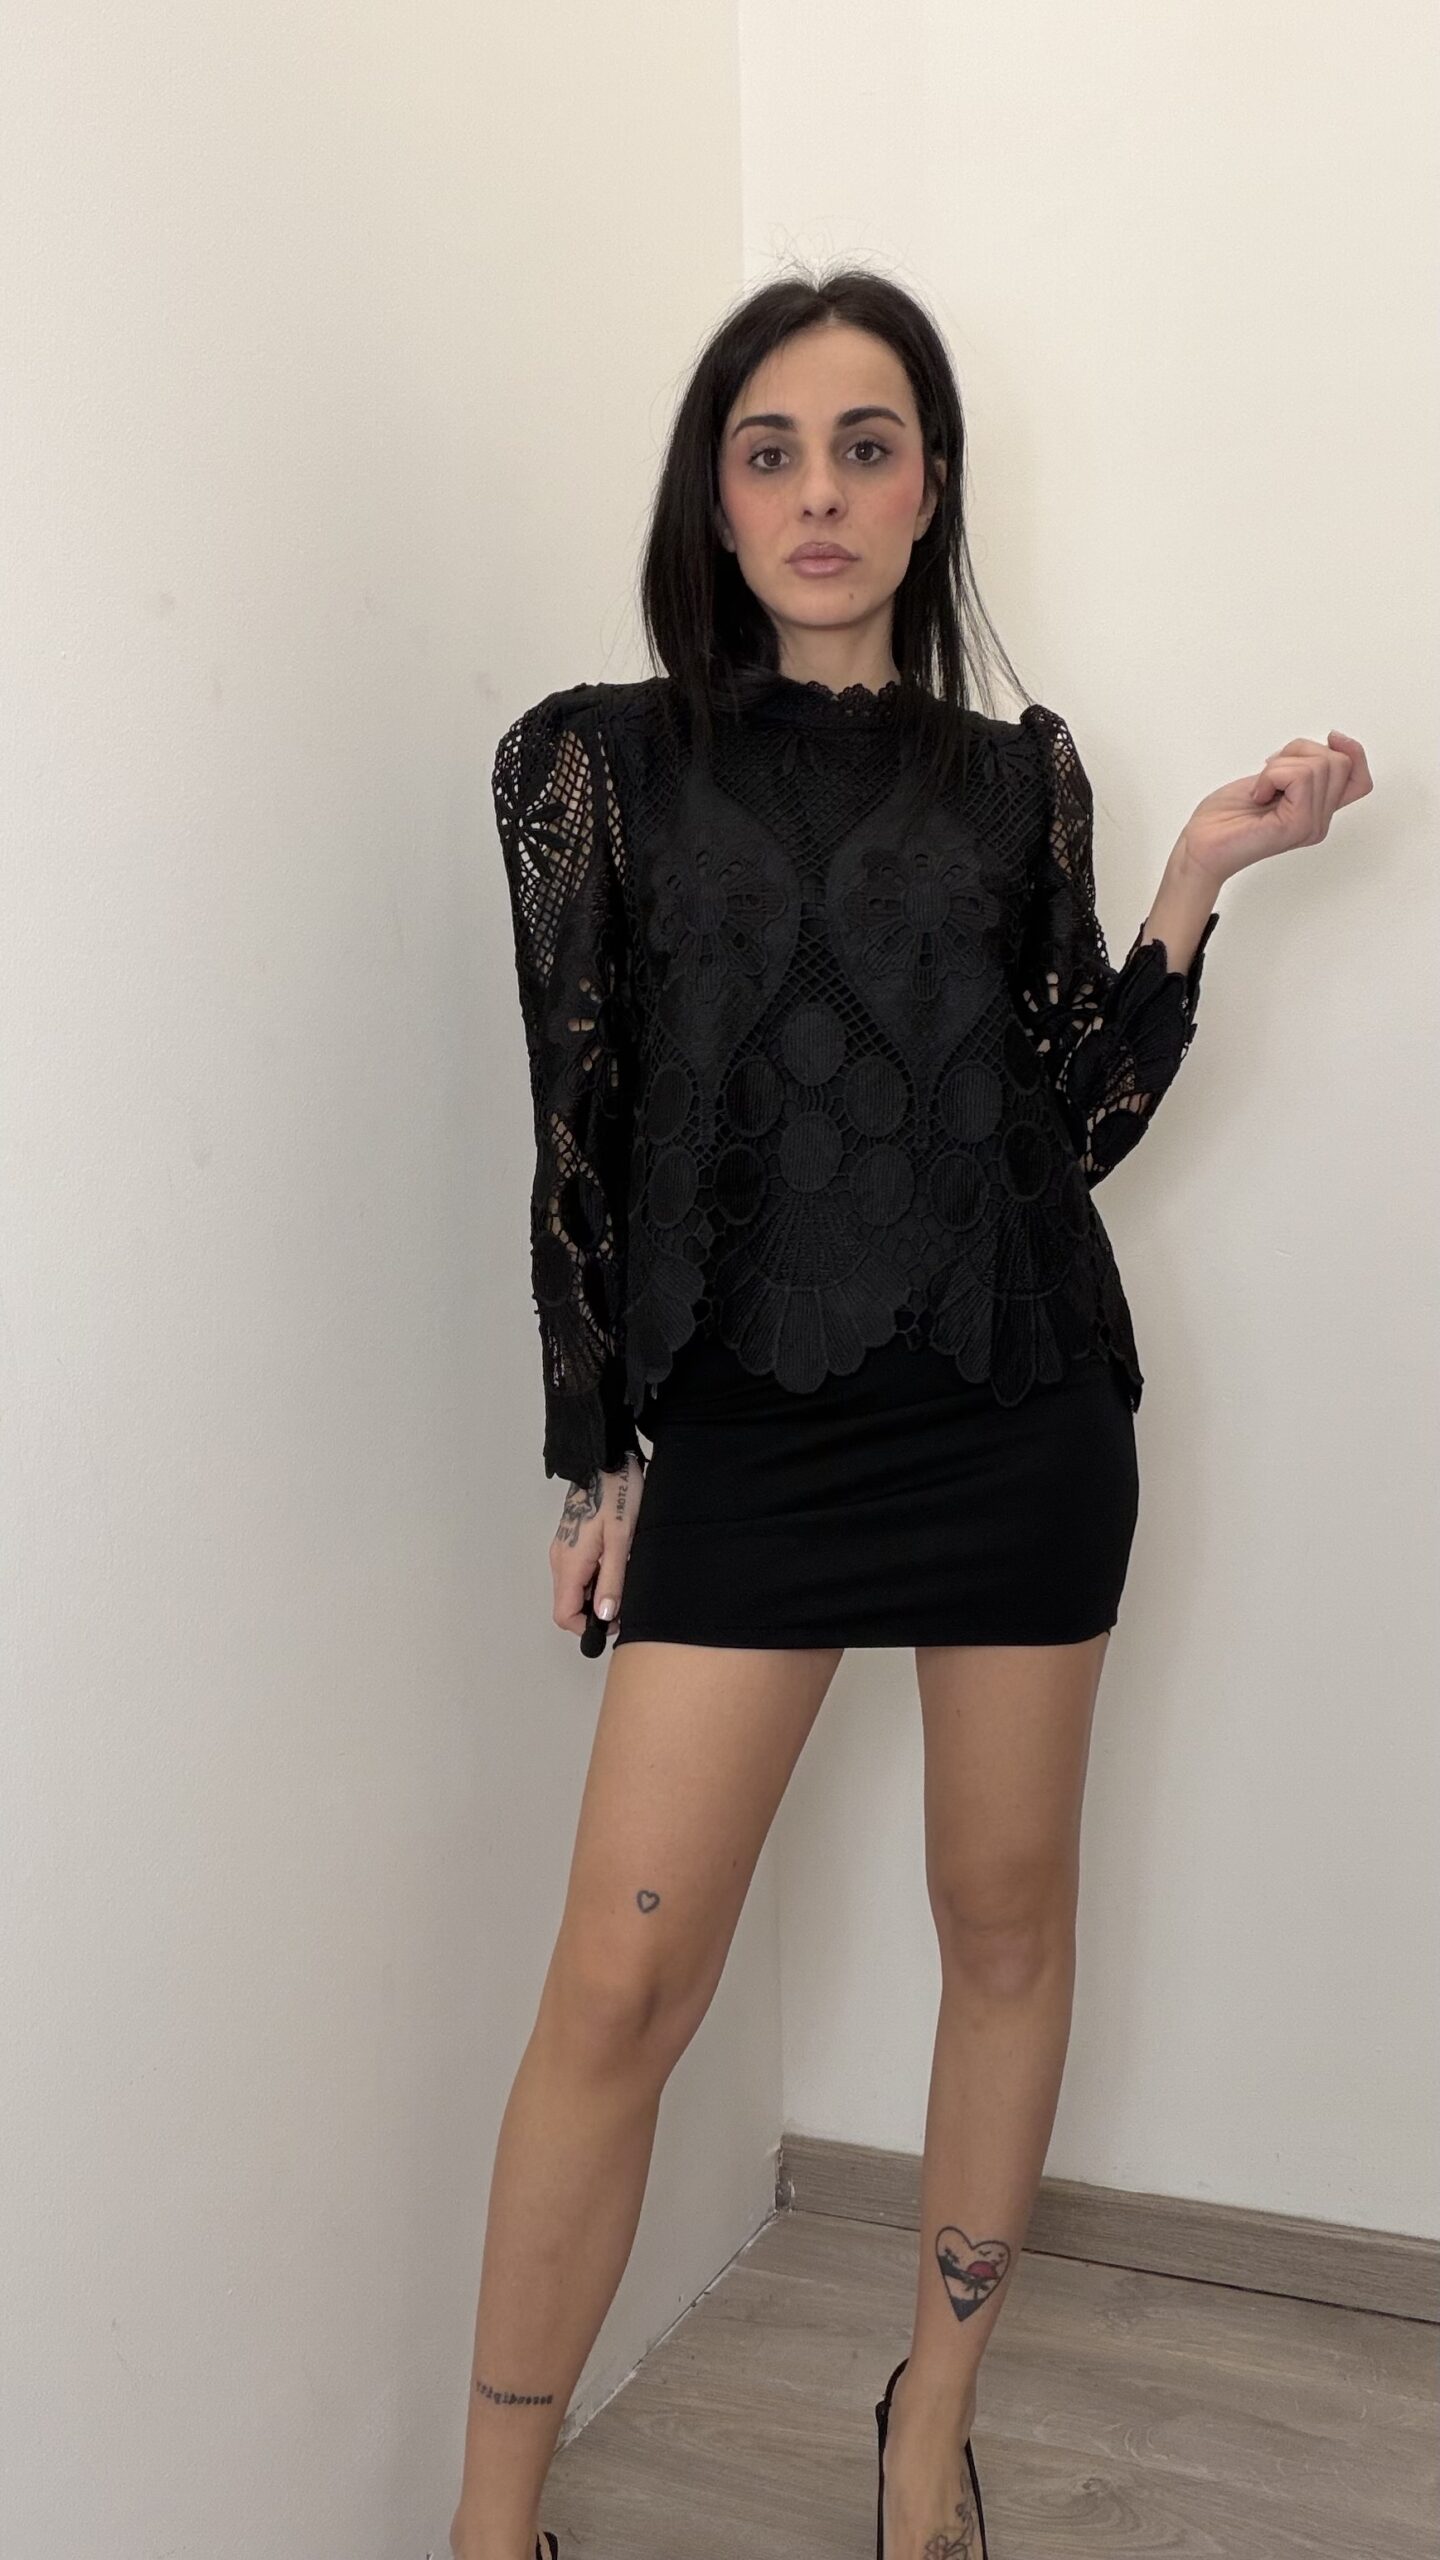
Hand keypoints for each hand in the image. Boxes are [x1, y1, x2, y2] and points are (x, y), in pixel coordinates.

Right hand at [550, 1454, 643, 1640]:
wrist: (608, 1462)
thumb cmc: (617, 1494)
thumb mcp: (621, 1541)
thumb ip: (612, 1581)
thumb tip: (605, 1616)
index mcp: (570, 1562)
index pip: (564, 1615)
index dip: (587, 1627)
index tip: (612, 1621)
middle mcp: (560, 1559)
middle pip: (568, 1604)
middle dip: (594, 1612)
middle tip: (624, 1600)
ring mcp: (564, 1551)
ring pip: (574, 1589)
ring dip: (596, 1594)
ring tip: (622, 1575)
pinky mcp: (572, 1543)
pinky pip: (578, 1573)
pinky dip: (595, 1578)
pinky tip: (615, 1563)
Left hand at [1178, 729, 1372, 888]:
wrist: (1200, 846)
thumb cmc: (1225, 818)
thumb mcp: (1269, 779)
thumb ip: (1299, 769)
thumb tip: (1324, 745)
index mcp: (1316, 810)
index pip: (1360, 780)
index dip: (1354, 752)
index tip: (1331, 738)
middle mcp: (1318, 821)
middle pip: (1339, 762)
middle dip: (1300, 752)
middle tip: (1269, 774)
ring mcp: (1310, 825)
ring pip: (1319, 765)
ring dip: (1280, 765)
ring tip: (1262, 788)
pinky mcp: (1296, 825)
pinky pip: (1300, 776)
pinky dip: (1273, 775)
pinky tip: (1258, 795)